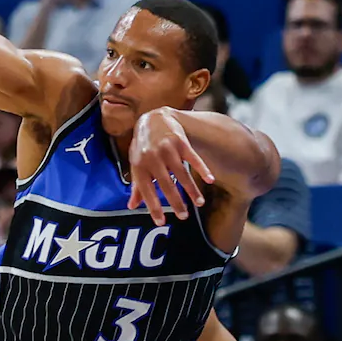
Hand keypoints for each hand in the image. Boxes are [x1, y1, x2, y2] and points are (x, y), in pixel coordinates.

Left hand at [127, 108, 214, 225]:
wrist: (153, 118)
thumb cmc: (143, 147)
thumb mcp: (136, 164)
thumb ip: (136, 186)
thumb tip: (131, 206)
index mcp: (139, 165)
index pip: (146, 190)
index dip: (153, 206)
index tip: (161, 221)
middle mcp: (152, 157)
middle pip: (165, 184)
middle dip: (175, 202)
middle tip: (183, 217)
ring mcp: (166, 149)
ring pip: (181, 173)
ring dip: (191, 190)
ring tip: (199, 203)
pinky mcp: (180, 142)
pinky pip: (193, 158)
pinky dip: (201, 169)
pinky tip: (210, 180)